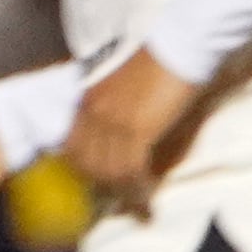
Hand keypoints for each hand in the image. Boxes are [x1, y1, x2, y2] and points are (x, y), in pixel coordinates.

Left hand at [63, 48, 209, 211]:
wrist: (179, 47)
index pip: (71, 145)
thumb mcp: (125, 89)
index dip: (84, 169)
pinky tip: (148, 200)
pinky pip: (130, 171)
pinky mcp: (136, 130)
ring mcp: (112, 122)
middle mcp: (93, 113)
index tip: (99, 183)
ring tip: (137, 204)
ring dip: (122, 193)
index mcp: (88, 101)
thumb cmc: (161, 63)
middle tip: (120, 199)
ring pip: (107, 171)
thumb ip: (116, 112)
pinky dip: (138, 191)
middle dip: (101, 185)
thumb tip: (124, 142)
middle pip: (85, 163)